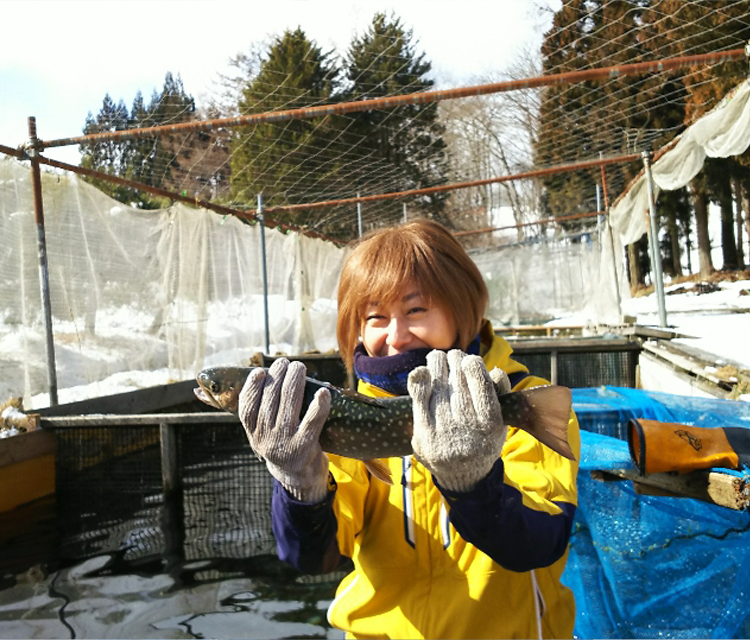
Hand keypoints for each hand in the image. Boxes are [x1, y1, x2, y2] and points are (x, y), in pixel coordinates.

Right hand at [238, 357, 330, 501]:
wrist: (300, 479)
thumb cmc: (284, 446)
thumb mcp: (266, 435)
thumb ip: (263, 413)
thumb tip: (269, 376)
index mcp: (254, 434)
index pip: (246, 408)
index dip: (251, 388)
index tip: (259, 371)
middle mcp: (265, 439)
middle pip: (269, 401)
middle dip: (278, 376)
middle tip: (286, 363)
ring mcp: (284, 443)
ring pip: (289, 405)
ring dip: (294, 381)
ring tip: (299, 367)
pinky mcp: (304, 447)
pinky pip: (312, 421)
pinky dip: (318, 405)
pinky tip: (323, 392)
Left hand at [407, 349, 509, 491]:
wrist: (460, 475)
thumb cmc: (481, 440)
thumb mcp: (499, 422)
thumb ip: (500, 395)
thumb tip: (495, 370)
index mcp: (490, 424)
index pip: (481, 384)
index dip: (473, 365)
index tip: (470, 360)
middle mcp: (467, 428)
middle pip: (458, 381)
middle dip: (455, 362)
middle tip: (453, 356)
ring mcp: (444, 431)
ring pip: (439, 386)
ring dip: (437, 365)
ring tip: (438, 358)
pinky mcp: (424, 434)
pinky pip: (419, 401)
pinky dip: (419, 382)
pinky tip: (423, 371)